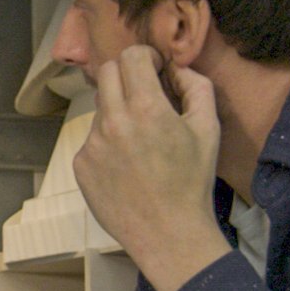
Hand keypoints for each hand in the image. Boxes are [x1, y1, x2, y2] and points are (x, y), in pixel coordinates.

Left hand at [72, 46, 228, 290]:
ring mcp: (92, 144)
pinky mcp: (81, 165)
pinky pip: (92, 139)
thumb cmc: (193, 181)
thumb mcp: (208, 129)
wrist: (169, 234)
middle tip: (144, 92)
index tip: (155, 69)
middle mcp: (113, 121)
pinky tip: (128, 165)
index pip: (130, 56)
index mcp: (146, 108)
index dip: (145, 56)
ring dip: (118, 112)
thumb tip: (177, 68)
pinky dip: (108, 142)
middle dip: (127, 74)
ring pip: (100, 108)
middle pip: (106, 72)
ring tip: (141, 143)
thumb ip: (196, 87)